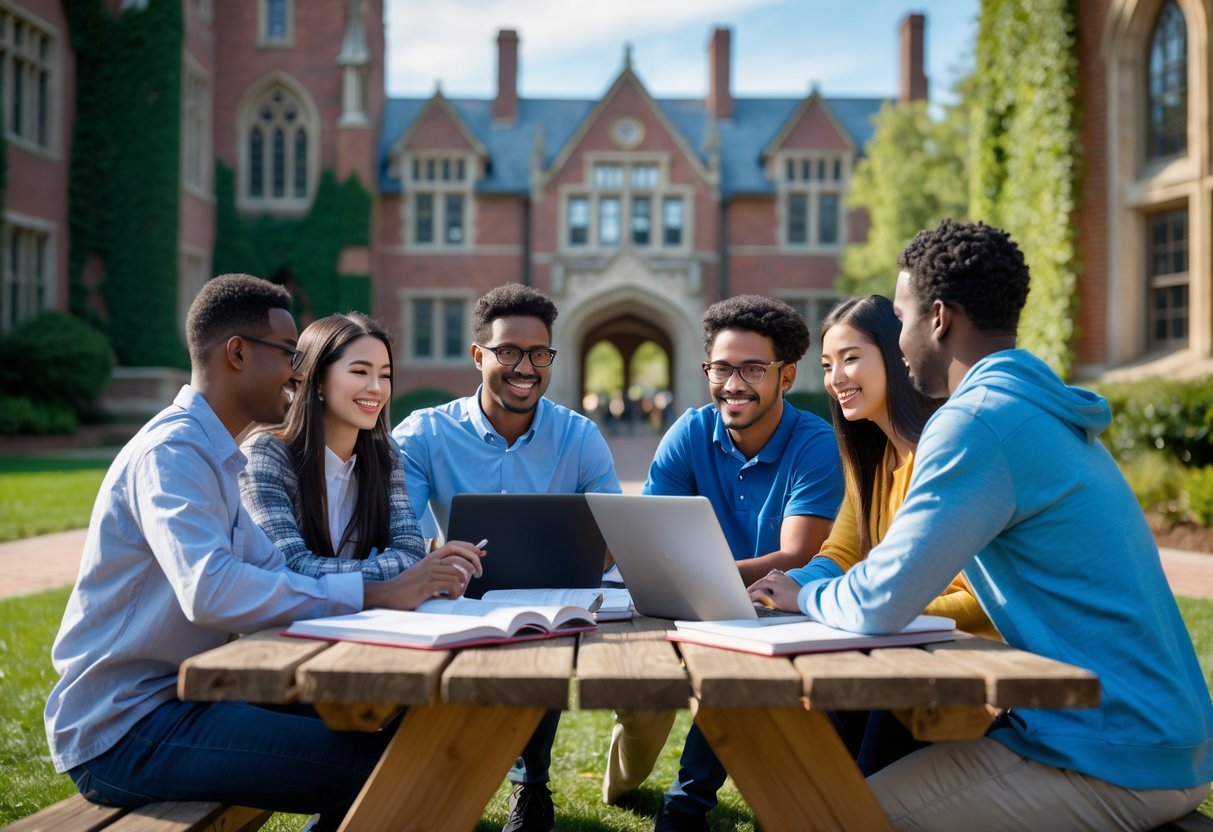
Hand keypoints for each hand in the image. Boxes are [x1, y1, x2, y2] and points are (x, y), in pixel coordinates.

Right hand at [363, 540, 486, 608]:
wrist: (388, 594)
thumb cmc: (407, 586)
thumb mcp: (422, 572)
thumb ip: (439, 569)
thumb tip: (461, 571)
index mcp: (430, 558)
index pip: (453, 545)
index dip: (468, 547)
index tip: (480, 552)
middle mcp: (431, 562)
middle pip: (460, 558)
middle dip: (474, 565)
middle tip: (477, 575)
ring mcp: (429, 573)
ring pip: (458, 574)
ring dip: (463, 585)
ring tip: (458, 592)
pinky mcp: (427, 585)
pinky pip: (451, 586)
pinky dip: (455, 592)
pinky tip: (450, 597)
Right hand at [747, 570, 801, 611]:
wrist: (806, 598)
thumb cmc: (791, 602)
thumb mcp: (774, 601)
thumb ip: (762, 596)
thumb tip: (752, 594)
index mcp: (772, 581)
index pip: (758, 585)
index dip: (750, 590)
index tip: (745, 595)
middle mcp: (776, 576)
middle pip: (762, 581)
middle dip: (755, 587)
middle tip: (748, 593)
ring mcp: (781, 576)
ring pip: (767, 578)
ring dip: (762, 584)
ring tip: (757, 590)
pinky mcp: (786, 578)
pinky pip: (773, 577)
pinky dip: (769, 581)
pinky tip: (768, 584)